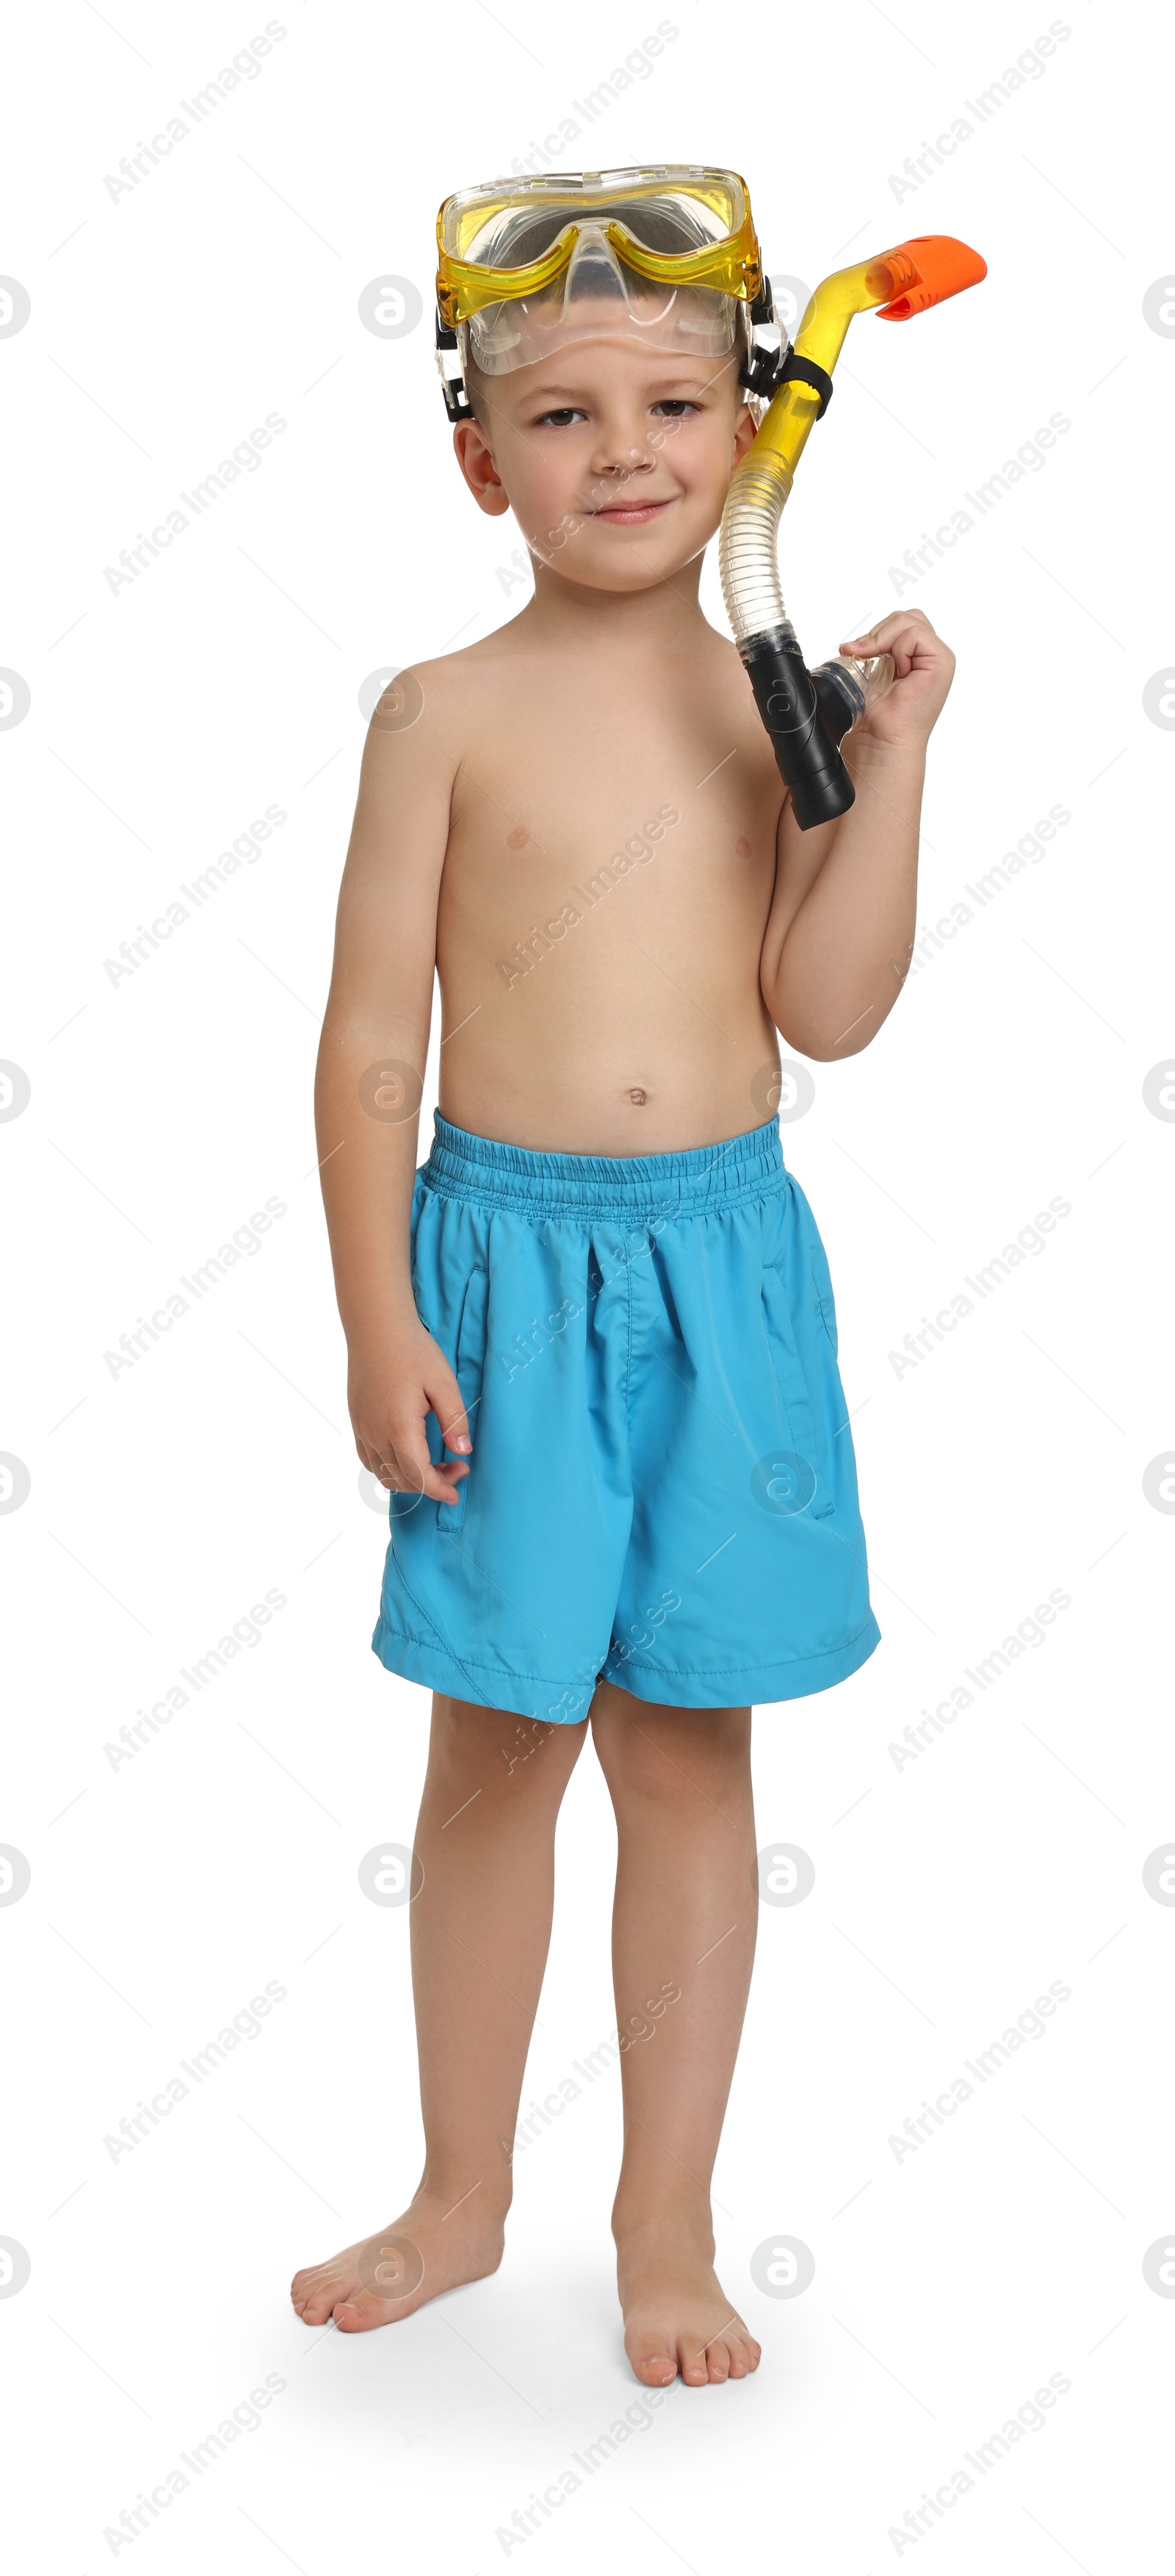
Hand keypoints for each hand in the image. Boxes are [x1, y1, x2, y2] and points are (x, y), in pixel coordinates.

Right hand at [349, 1318, 471, 1502]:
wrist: (376, 1328)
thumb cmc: (412, 1351)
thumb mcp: (443, 1383)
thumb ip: (454, 1420)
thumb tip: (463, 1451)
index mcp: (399, 1427)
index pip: (419, 1477)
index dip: (439, 1490)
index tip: (456, 1493)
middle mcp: (376, 1433)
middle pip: (402, 1480)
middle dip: (431, 1484)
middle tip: (455, 1467)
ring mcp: (363, 1428)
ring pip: (383, 1473)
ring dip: (409, 1479)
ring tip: (433, 1465)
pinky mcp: (356, 1421)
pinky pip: (368, 1459)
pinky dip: (388, 1468)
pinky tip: (406, 1456)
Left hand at [838, 609, 954, 752]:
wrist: (883, 741)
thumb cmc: (878, 717)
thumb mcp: (870, 672)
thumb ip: (871, 647)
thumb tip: (852, 641)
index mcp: (915, 656)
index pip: (898, 622)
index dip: (875, 633)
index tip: (853, 652)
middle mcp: (930, 655)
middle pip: (905, 616)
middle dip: (878, 633)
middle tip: (859, 654)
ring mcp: (939, 657)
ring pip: (909, 620)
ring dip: (884, 640)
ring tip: (878, 667)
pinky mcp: (943, 662)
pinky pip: (915, 635)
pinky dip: (900, 650)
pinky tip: (898, 674)